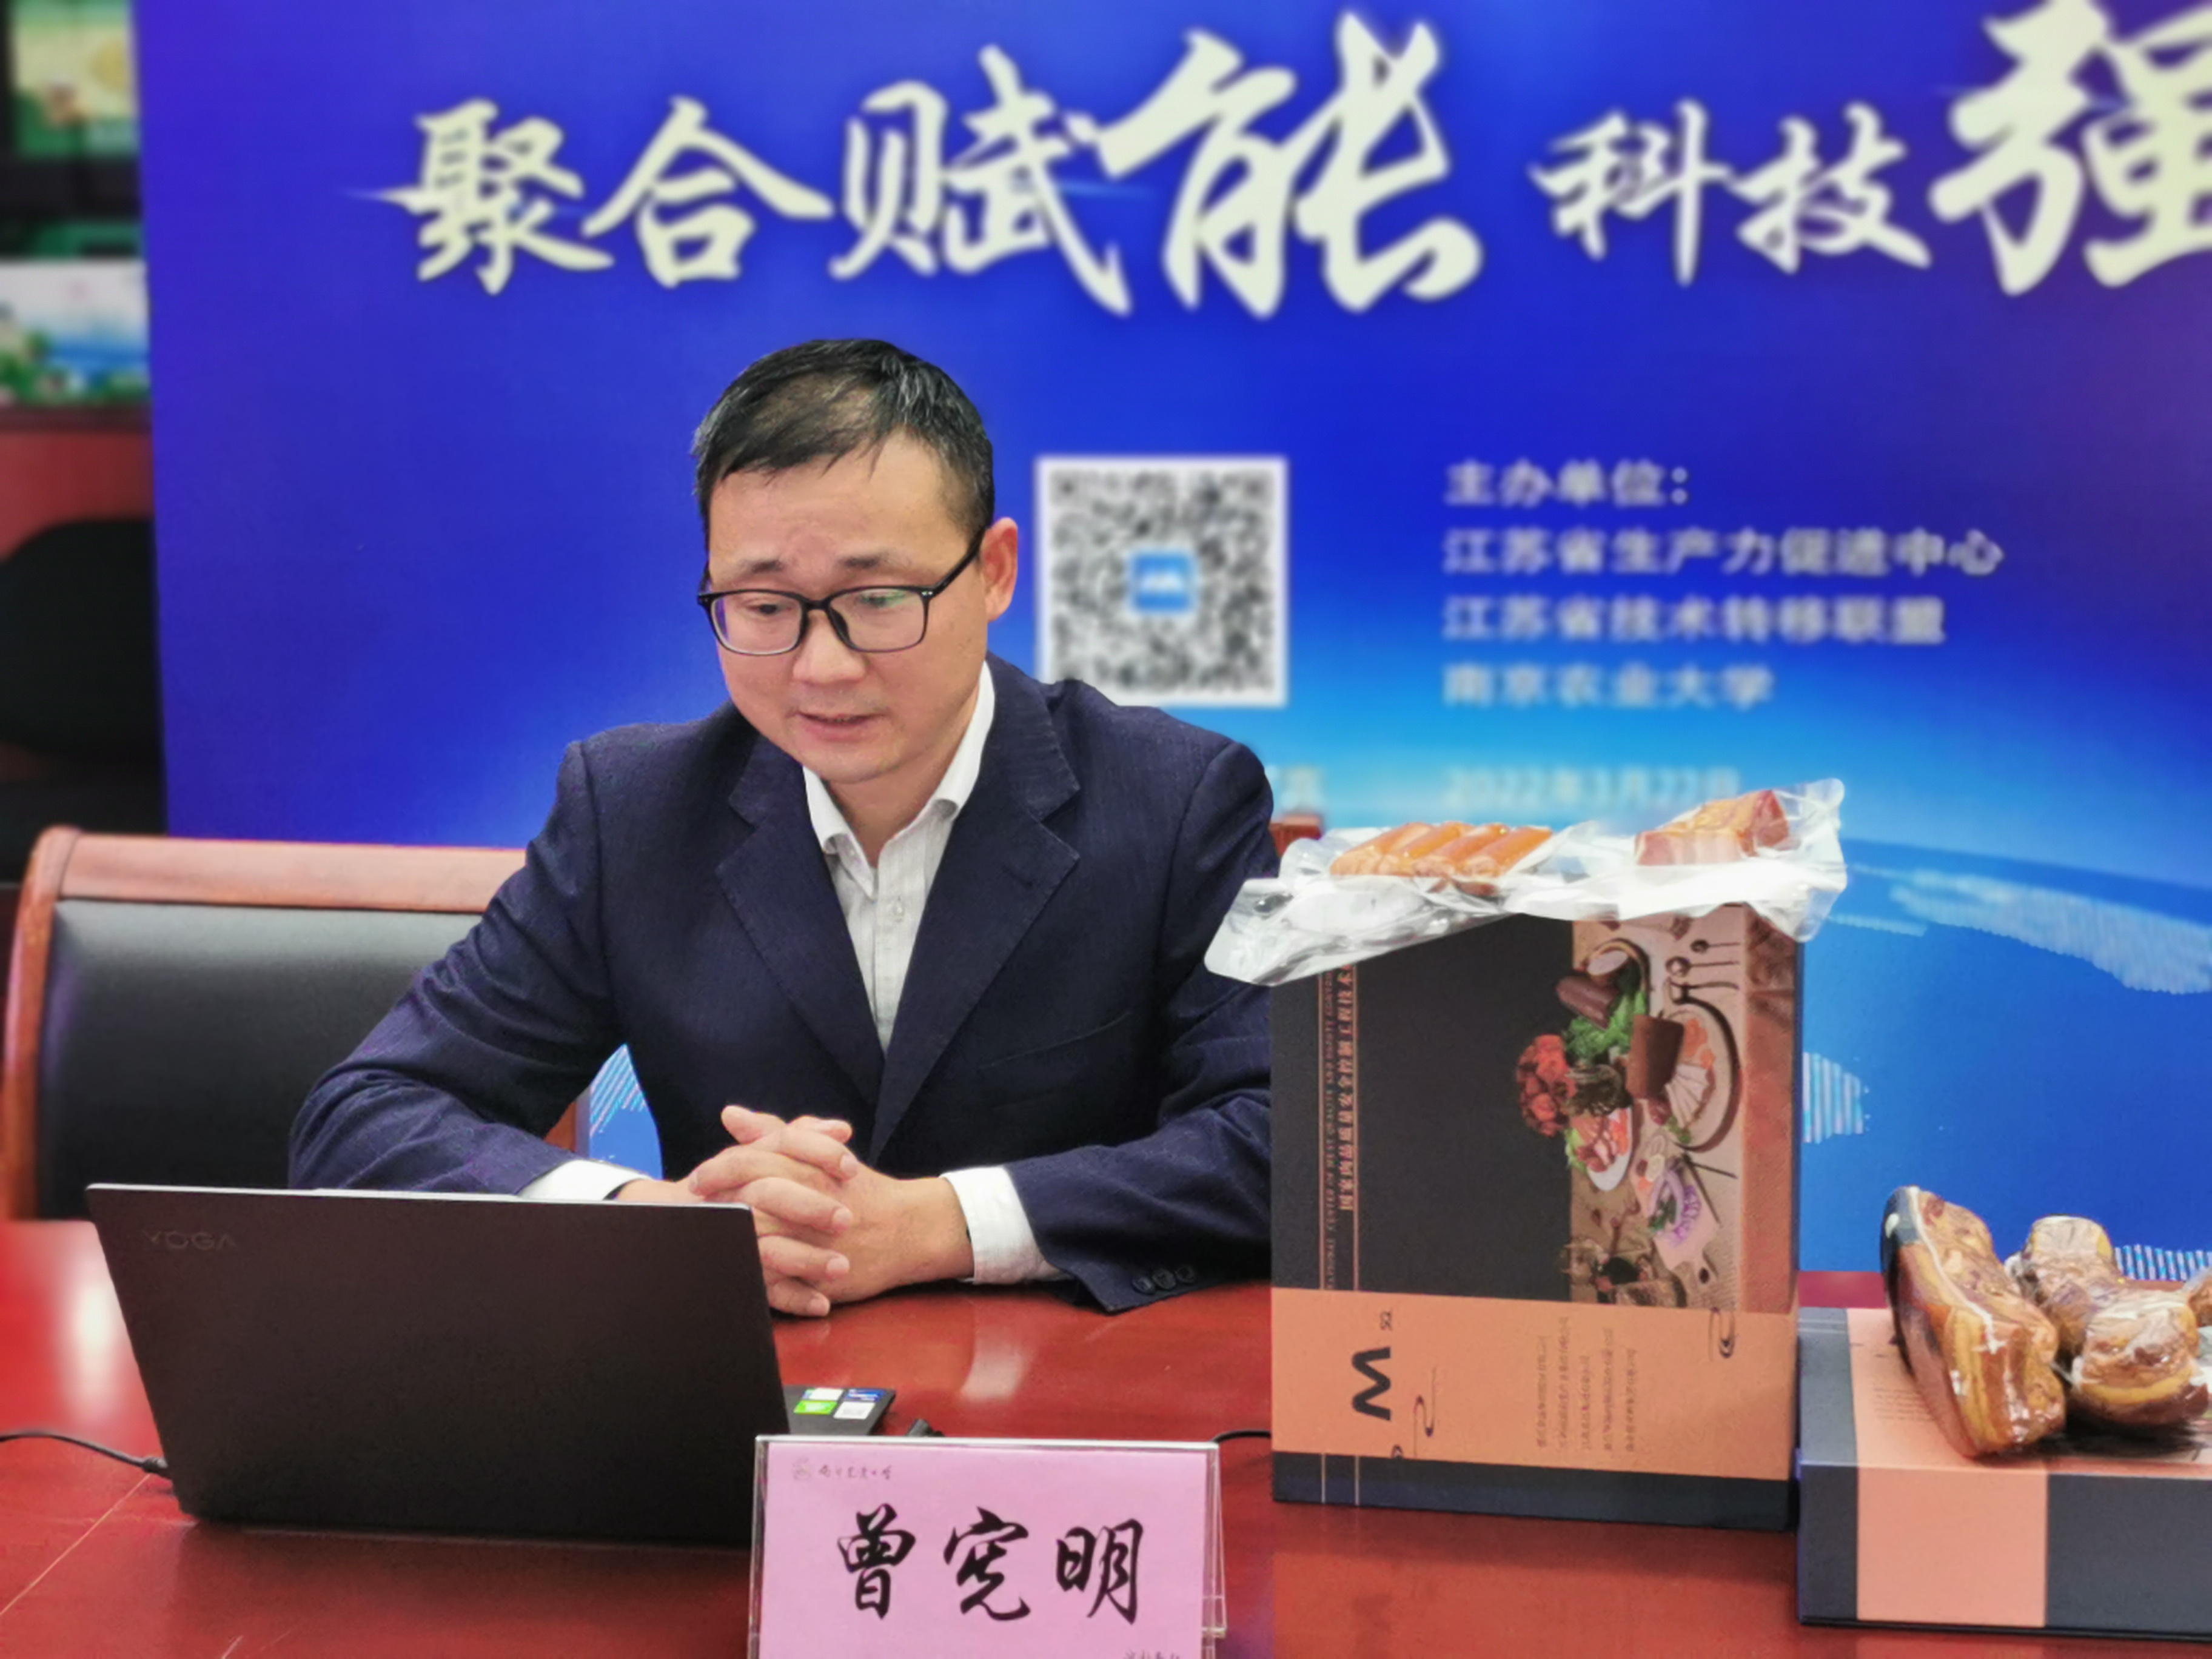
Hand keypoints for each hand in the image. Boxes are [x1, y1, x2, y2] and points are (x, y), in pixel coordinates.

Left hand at [712, 1107, 973, 1309]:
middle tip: (694, 1214)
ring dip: (730, 1241)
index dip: (715, 1171)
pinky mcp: (822, 1272)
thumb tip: (731, 1115)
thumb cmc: (860, 1188)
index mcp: (805, 1167)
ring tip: (711, 1242)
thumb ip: (774, 1133)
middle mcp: (807, 1200)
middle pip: (745, 1201)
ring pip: (758, 1240)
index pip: (747, 1162)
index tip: (695, 1181)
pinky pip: (780, 1279)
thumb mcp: (819, 1151)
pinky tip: (740, 1272)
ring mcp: (814, 1239)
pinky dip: (758, 1276)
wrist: (909, 1227)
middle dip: (716, 1208)